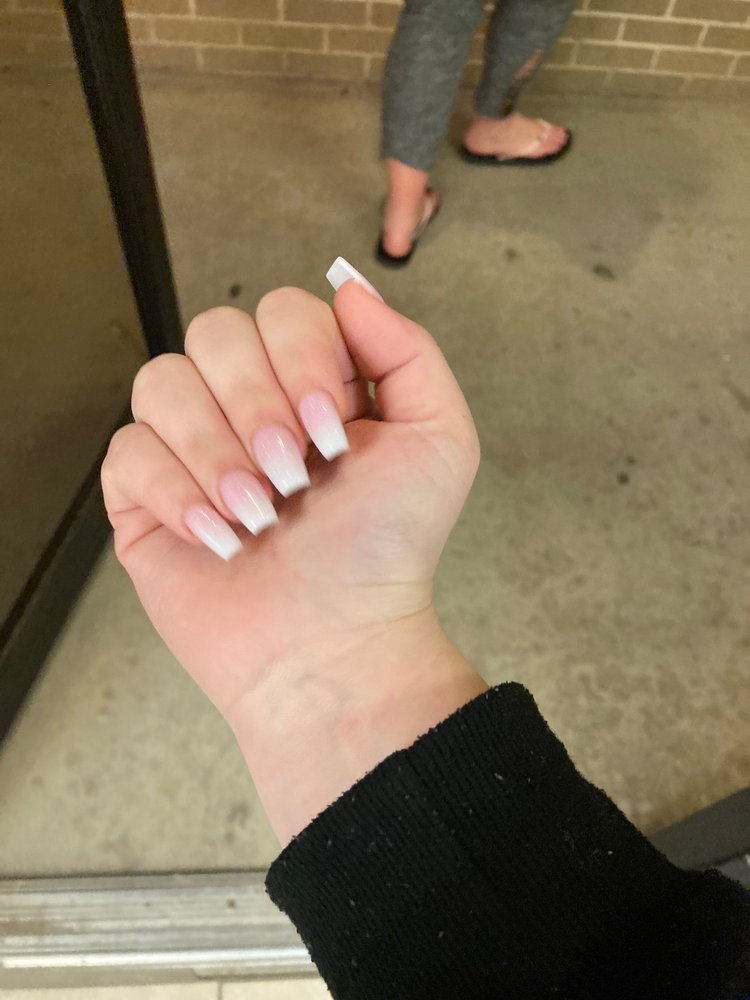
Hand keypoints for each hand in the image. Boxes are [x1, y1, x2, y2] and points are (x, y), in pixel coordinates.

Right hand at [102, 268, 485, 840]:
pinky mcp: (145, 497)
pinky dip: (176, 492)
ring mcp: (191, 448)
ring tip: (260, 514)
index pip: (280, 311)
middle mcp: (246, 404)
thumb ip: (408, 350)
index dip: (302, 359)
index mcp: (309, 382)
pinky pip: (127, 451)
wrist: (338, 645)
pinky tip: (220, 537)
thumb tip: (349, 288)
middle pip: (214, 332)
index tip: (336, 435)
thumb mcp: (437, 439)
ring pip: (162, 382)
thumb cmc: (388, 549)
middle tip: (296, 478)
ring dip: (217, 451)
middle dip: (257, 405)